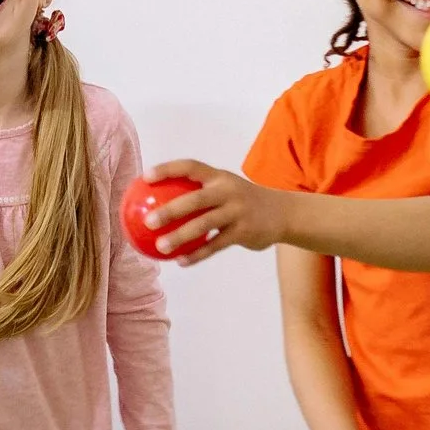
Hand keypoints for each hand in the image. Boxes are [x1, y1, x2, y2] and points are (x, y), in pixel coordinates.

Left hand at [138, 161, 286, 264]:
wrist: (284, 213)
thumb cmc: (242, 201)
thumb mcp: (226, 188)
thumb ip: (199, 192)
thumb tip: (157, 202)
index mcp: (220, 177)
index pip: (191, 167)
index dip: (168, 169)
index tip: (145, 177)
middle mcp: (229, 191)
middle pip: (196, 200)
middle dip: (171, 210)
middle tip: (148, 221)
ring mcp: (238, 211)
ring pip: (204, 225)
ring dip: (180, 237)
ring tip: (160, 247)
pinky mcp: (245, 231)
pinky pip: (216, 246)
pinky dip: (197, 255)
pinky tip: (180, 262)